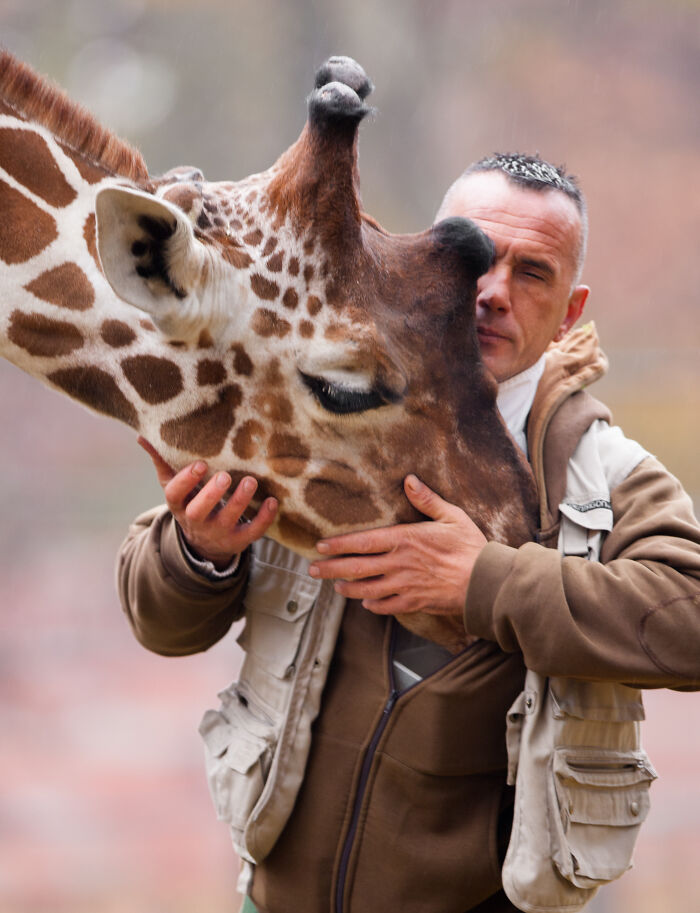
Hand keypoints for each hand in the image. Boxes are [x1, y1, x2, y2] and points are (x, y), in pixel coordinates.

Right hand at [138, 437, 277, 568]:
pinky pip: (252, 532)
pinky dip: (264, 518)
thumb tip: (142, 436)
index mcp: (179, 504)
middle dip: (211, 494)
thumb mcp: (174, 486)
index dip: (186, 480)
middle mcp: (196, 521)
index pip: (175, 494)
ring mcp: (218, 532)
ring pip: (227, 520)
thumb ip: (163, 462)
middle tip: (226, 476)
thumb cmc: (190, 503)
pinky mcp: (238, 540)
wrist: (205, 543)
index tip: (201, 464)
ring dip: (240, 501)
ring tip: (252, 481)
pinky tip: (273, 501)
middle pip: (198, 510)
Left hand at [309, 474, 486, 616]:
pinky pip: (386, 606)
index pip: (362, 542)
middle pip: (356, 568)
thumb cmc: (470, 547)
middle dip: (331, 569)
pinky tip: (366, 602)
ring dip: (348, 588)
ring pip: (366, 589)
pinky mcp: (414, 602)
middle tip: (313, 570)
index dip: (339, 545)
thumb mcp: (451, 516)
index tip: (322, 546)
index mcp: (404, 540)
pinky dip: (373, 605)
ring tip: (335, 586)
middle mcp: (398, 564)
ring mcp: (404, 586)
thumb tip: (409, 480)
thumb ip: (426, 500)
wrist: (485, 582)